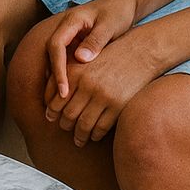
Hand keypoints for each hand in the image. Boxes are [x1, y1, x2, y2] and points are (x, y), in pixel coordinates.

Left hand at [43, 30, 159, 146]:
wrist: (141, 50)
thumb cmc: (111, 53)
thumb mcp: (86, 56)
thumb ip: (68, 72)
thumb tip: (48, 96)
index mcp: (74, 70)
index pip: (54, 99)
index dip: (51, 112)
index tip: (51, 117)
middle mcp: (86, 83)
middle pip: (67, 115)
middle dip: (64, 125)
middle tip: (65, 129)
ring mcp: (103, 95)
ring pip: (83, 125)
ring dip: (79, 136)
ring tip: (78, 139)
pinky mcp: (118, 105)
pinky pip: (101, 127)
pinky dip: (95, 135)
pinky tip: (94, 135)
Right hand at [46, 0, 137, 99]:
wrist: (124, 2)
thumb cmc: (118, 12)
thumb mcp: (110, 25)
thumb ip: (96, 40)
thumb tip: (81, 60)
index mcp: (71, 20)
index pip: (56, 45)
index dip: (58, 69)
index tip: (64, 90)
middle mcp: (66, 28)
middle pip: (51, 53)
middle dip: (54, 77)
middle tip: (61, 102)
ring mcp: (69, 36)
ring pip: (56, 58)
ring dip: (57, 77)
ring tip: (62, 102)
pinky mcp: (75, 43)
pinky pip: (65, 59)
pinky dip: (66, 74)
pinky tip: (72, 92)